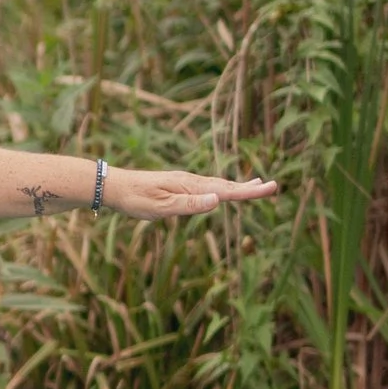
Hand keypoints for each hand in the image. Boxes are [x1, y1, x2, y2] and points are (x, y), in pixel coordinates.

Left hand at [102, 167, 278, 219]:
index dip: (249, 192)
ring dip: (238, 186)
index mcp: (190, 186)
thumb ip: (190, 205)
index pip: (226, 190)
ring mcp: (185, 182)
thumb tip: (218, 200)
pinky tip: (222, 190)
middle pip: (226, 185)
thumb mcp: (161, 207)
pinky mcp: (178, 185)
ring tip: (256, 185)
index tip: (271, 188)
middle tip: (273, 187)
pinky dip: (221, 187)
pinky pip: (206, 186)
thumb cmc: (136, 199)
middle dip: (249, 188)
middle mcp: (191, 181)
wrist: (114, 186)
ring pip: (217, 185)